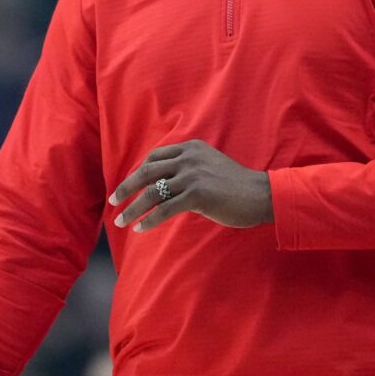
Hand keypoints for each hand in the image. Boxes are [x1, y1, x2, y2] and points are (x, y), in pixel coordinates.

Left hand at [108, 140, 272, 231]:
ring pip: (153, 192)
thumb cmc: (236, 186)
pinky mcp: (197, 195)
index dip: (137, 172)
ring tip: (121, 220)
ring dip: (133, 208)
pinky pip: (165, 209)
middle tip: (113, 200)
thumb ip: (188, 169)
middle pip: (147, 171)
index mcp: (191, 148)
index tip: (127, 186)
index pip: (155, 157)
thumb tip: (164, 185)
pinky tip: (141, 228)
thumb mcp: (209, 167)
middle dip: (127, 187)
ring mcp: (192, 175)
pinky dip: (150, 220)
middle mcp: (189, 158)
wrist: (261, 195)